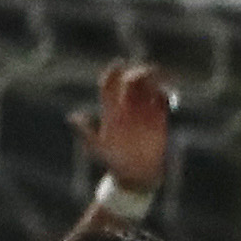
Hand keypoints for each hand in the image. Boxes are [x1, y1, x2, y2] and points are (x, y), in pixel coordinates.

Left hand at [75, 61, 174, 193]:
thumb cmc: (114, 164)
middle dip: (139, 73)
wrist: (136, 176)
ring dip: (155, 80)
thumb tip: (73, 117)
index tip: (119, 63)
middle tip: (146, 72)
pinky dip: (166, 95)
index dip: (113, 72)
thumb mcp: (97, 148)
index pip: (110, 85)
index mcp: (111, 110)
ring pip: (148, 88)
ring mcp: (143, 113)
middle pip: (132, 82)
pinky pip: (163, 101)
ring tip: (163, 77)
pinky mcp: (158, 120)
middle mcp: (127, 108)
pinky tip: (167, 96)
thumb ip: (86, 132)